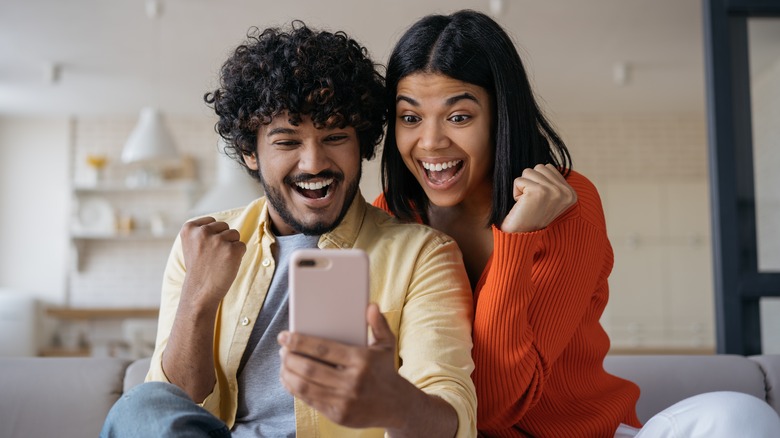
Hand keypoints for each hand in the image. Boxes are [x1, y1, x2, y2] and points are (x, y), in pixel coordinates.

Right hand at [179, 216, 245, 308]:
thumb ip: (201, 231)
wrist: (200, 292)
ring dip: (230, 246)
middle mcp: (203, 231)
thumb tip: (221, 225)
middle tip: (212, 257)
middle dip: (222, 239)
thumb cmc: (198, 268)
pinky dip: (238, 255)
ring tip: (219, 261)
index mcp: (189, 228)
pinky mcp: (232, 250)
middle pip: (224, 226)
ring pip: (234, 234)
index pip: (211, 221)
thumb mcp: (191, 245)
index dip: (212, 235)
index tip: (204, 250)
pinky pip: (242, 246)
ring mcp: (218, 240)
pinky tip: (226, 265)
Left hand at [278, 304, 406, 428]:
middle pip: (310, 368)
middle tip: (282, 350)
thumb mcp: (387, 345)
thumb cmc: (386, 370)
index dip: (299, 342)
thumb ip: (378, 324)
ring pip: (305, 386)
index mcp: (361, 360)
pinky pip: (309, 400)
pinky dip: (294, 389)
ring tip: (283, 364)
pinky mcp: (338, 415)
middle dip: (289, 358)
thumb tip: (371, 306)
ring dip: (288, 374)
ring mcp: (344, 400)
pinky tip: (289, 379)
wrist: (397, 406)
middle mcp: (352, 381)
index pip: (323, 349)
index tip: (285, 336)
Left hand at [500, 163, 576, 233]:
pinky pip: (519, 180)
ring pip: (528, 171)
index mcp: (571, 194)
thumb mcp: (548, 198)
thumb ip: (551, 181)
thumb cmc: (530, 216)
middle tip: (531, 202)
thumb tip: (545, 166)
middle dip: (530, 182)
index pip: (548, 167)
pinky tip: (522, 205)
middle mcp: (565, 192)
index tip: (539, 201)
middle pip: (539, 167)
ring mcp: (553, 191)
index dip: (537, 182)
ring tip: (527, 203)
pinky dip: (516, 192)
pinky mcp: (538, 191)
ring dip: (523, 187)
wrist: (521, 236)